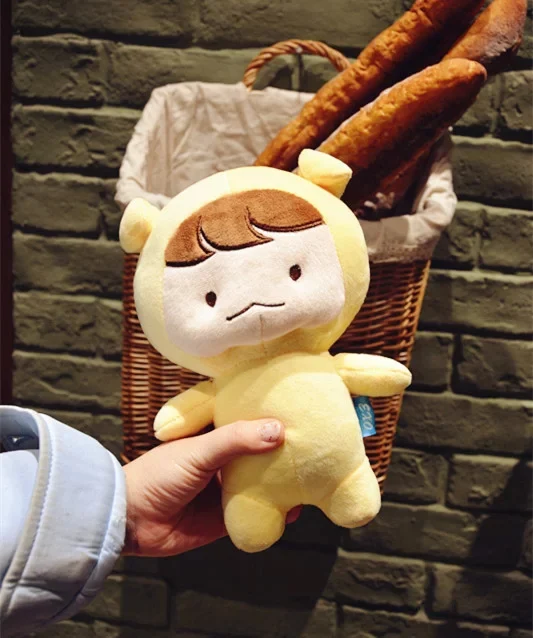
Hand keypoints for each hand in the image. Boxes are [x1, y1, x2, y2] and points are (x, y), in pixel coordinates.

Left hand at [123, 419, 296, 555]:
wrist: (130, 520)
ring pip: (264, 486)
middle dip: (285, 457)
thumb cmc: (159, 474)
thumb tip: (278, 429)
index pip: (251, 426)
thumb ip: (236, 440)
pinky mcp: (226, 519)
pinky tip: (293, 511)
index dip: (273, 424)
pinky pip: (257, 514)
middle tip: (315, 454)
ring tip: (312, 482)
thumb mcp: (199, 450)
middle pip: (262, 458)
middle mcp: (224, 463)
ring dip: (285, 487)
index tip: (302, 420)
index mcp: (215, 438)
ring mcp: (225, 491)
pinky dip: (276, 513)